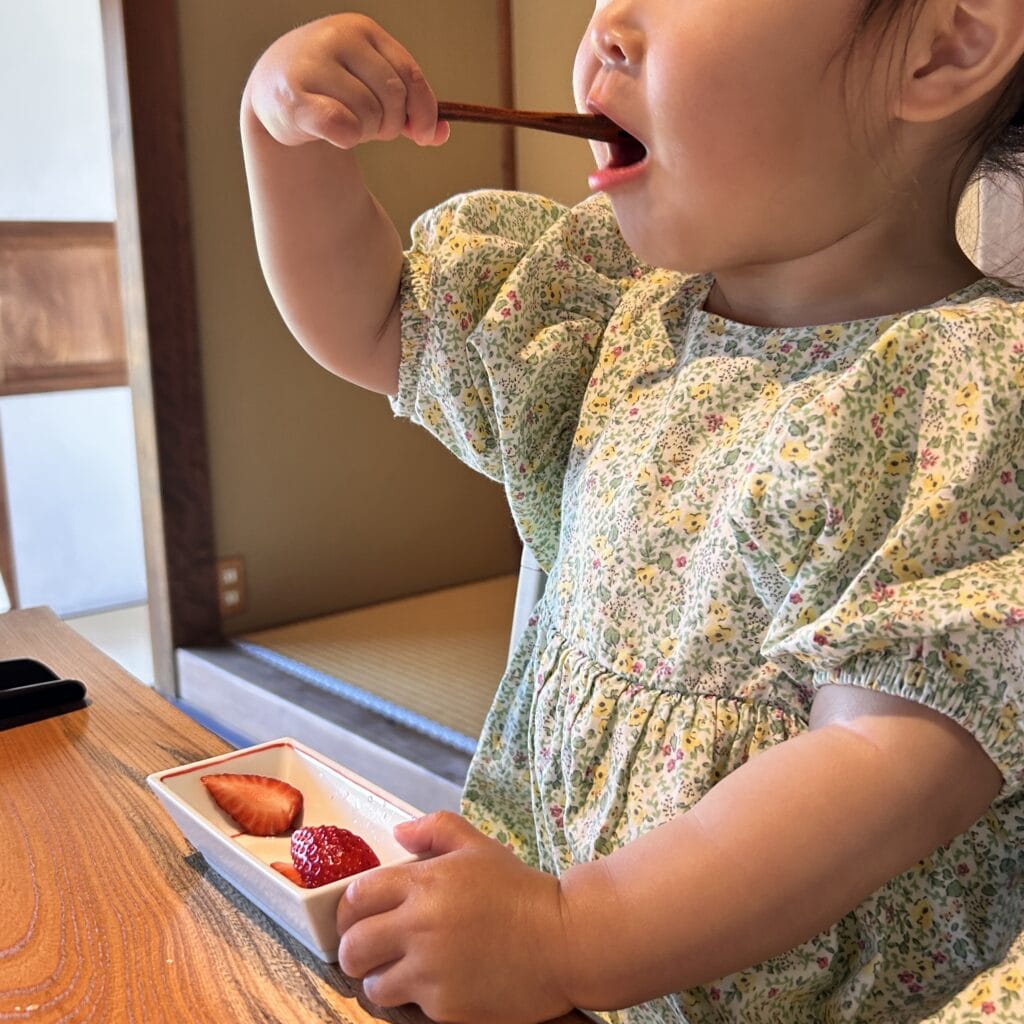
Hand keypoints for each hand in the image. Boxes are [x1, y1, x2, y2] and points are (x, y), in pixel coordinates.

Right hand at [245, 13, 448, 149]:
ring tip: (348, 125)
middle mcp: (337, 38)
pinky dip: (346, 138)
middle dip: (391, 125)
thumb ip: (408, 106)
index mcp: (362, 30)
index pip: (410, 76)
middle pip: (393, 99)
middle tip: (374, 129)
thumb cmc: (332, 87)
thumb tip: (442, 133)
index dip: (424, 112)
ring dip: (366, 133)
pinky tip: (335, 133)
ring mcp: (312, 65)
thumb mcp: (372, 84)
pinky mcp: (294, 97)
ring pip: (369, 117)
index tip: (425, 135)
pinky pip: (342, 128)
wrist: (273, 89)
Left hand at [336, 811, 574, 1023]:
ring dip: (382, 978)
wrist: (564, 940)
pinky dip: (417, 998)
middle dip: (354, 949)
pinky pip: (409, 1007)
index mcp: (423, 883)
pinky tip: (439, 983)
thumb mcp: (479, 846)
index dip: (350, 909)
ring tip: (402, 970)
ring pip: (374, 985)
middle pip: (352, 947)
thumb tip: (398, 832)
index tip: (358, 916)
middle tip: (371, 949)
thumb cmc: (521, 891)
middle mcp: (419, 926)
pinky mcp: (446, 1007)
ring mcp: (431, 970)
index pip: (355, 897)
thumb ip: (435, 829)